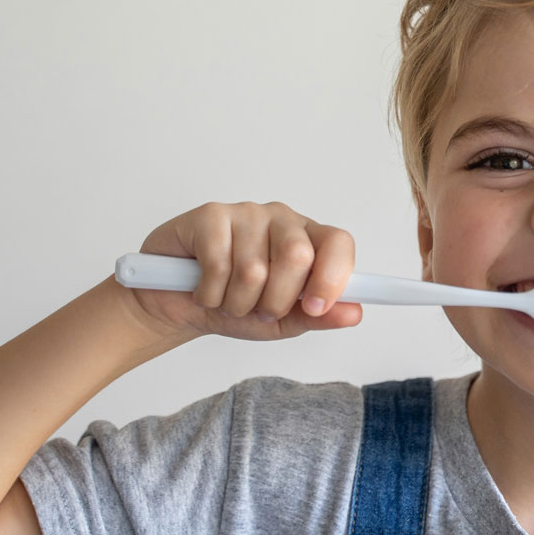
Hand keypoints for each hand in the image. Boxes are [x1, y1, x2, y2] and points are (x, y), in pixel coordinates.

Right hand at [126, 201, 361, 340]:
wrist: (179, 305)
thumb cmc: (234, 306)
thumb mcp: (282, 321)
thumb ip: (319, 317)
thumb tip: (354, 313)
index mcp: (308, 240)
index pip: (338, 243)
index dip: (332, 278)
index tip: (315, 308)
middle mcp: (282, 219)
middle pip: (297, 256)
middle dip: (275, 300)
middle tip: (257, 309)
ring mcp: (246, 213)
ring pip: (253, 269)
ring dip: (236, 302)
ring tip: (226, 300)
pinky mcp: (211, 215)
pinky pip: (218, 264)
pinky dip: (209, 292)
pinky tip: (203, 288)